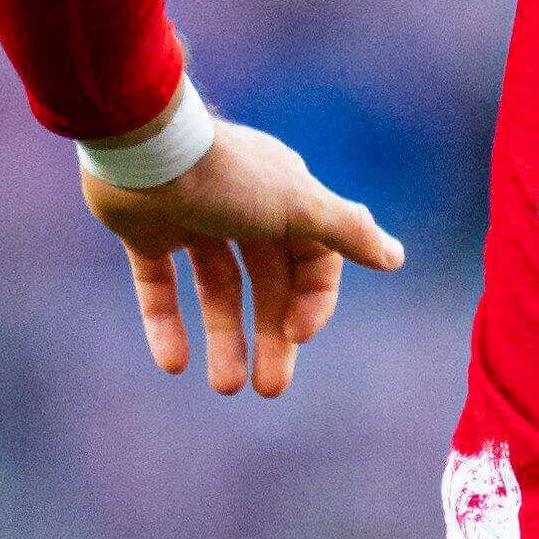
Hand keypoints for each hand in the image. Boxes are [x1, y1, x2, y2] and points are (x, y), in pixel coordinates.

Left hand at [84, 120, 407, 400]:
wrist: (142, 149)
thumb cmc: (229, 177)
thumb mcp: (300, 206)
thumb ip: (348, 232)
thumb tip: (396, 258)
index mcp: (286, 202)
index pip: (313, 263)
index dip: (312, 302)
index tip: (298, 334)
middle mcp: (244, 212)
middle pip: (267, 285)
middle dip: (270, 339)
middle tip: (271, 390)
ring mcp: (193, 222)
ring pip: (216, 289)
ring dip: (224, 339)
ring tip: (225, 389)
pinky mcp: (146, 233)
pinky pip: (160, 284)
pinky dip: (166, 323)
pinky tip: (173, 364)